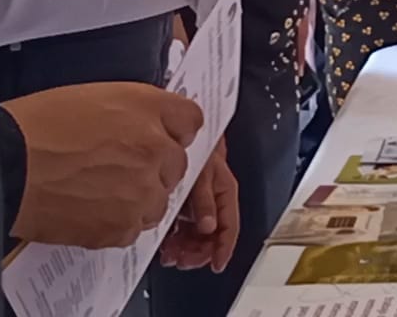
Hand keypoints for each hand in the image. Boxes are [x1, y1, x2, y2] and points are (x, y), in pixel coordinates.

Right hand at [4, 82, 203, 247]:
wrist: (1, 165)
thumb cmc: (34, 127)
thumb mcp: (93, 96)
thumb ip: (134, 109)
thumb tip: (150, 122)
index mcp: (147, 108)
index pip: (191, 119)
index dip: (174, 130)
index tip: (164, 136)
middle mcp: (154, 147)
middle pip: (178, 163)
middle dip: (155, 166)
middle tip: (120, 168)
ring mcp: (142, 189)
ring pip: (160, 199)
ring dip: (139, 197)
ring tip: (99, 190)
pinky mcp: (122, 225)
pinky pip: (135, 227)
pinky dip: (117, 222)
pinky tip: (88, 208)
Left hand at [160, 139, 237, 271]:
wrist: (181, 133)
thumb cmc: (197, 146)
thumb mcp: (202, 172)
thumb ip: (205, 200)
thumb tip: (209, 226)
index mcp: (224, 193)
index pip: (229, 226)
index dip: (224, 248)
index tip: (217, 264)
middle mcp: (212, 201)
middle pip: (212, 236)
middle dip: (199, 252)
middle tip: (183, 260)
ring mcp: (198, 203)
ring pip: (197, 235)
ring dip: (186, 249)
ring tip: (172, 254)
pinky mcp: (183, 203)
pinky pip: (183, 229)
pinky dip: (176, 240)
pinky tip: (166, 244)